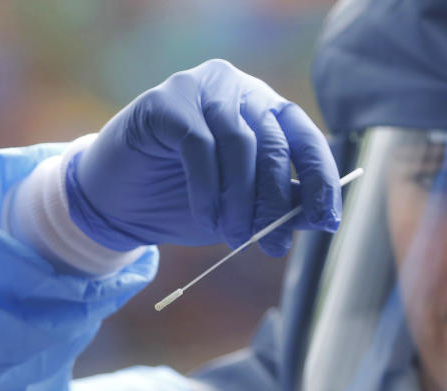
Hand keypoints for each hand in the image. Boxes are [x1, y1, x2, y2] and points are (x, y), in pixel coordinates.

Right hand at [65, 59, 340, 255]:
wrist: (119, 202)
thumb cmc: (187, 200)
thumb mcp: (244, 206)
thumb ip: (281, 203)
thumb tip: (320, 216)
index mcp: (266, 110)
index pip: (305, 137)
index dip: (321, 179)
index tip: (326, 220)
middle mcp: (239, 89)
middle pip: (274, 143)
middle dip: (276, 201)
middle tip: (272, 245)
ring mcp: (201, 89)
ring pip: (240, 144)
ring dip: (242, 200)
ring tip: (235, 237)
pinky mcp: (166, 101)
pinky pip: (199, 145)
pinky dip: (208, 189)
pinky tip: (206, 217)